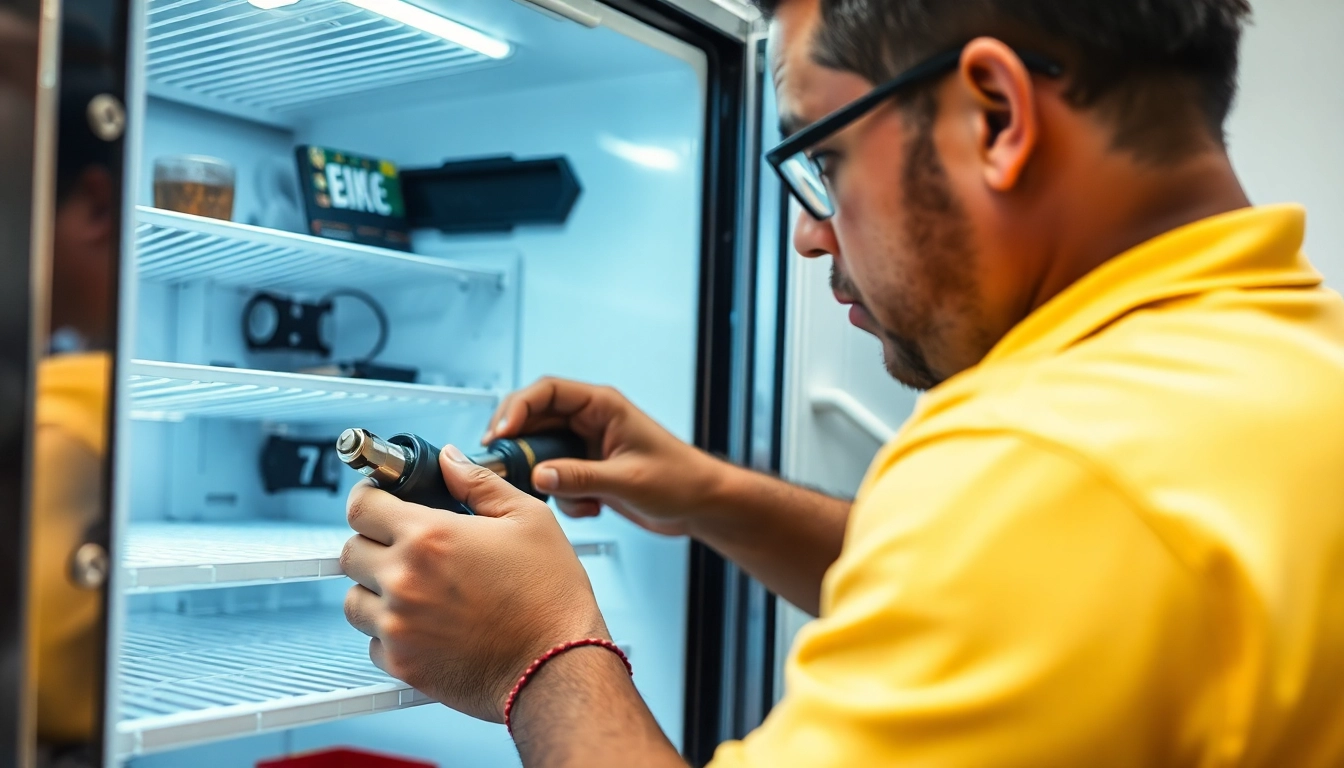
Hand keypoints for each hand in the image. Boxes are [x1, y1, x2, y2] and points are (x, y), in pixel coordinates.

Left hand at [341, 444, 607, 721]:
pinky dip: (391, 632)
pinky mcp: (401, 665)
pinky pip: (372, 642)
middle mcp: (403, 581)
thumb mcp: (528, 520)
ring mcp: (397, 626)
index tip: (380, 502)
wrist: (558, 666)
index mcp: (429, 538)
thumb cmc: (551, 596)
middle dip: (374, 544)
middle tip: (408, 549)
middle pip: (350, 552)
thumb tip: (448, 461)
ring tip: (419, 590)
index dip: (370, 498)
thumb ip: (478, 483)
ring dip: (376, 591)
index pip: (361, 506)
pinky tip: (427, 625)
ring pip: (354, 600)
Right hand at [483, 378, 726, 535]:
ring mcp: (587, 446)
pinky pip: (557, 478)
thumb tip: (539, 476)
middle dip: (520, 445)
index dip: (517, 408)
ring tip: (566, 497)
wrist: (702, 505)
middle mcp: (591, 420)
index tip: (500, 434)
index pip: (547, 391)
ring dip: (546, 477)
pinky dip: (566, 497)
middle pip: (535, 419)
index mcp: (603, 406)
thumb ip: (580, 478)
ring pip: (543, 452)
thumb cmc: (680, 480)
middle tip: (505, 467)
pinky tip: (592, 508)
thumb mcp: (627, 480)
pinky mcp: (588, 470)